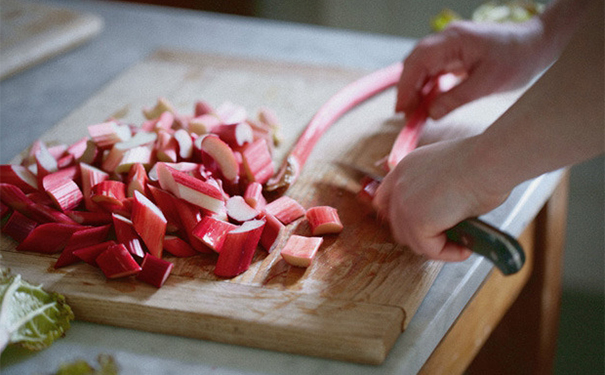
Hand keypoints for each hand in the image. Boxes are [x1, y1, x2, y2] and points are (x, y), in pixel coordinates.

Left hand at [373, 136, 508, 260]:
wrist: (489, 161)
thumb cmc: (482, 163)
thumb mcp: (447, 174)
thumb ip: (433, 191)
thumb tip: (442, 215)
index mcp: (405, 168)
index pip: (385, 200)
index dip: (402, 217)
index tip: (423, 227)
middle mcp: (398, 184)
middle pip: (397, 225)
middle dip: (420, 235)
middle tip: (445, 238)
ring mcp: (404, 204)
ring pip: (413, 240)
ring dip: (436, 246)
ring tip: (459, 244)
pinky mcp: (416, 222)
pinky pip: (430, 249)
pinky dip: (448, 253)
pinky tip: (464, 249)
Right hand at [396, 19, 546, 118]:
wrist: (538, 44)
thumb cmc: (518, 59)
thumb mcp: (488, 84)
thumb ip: (456, 99)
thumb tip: (430, 113)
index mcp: (454, 39)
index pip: (418, 61)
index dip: (406, 86)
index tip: (401, 109)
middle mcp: (447, 39)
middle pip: (414, 63)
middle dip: (407, 89)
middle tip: (405, 115)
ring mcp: (450, 45)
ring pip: (421, 67)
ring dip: (416, 89)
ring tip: (415, 113)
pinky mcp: (454, 54)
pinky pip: (433, 70)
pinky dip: (427, 86)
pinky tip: (428, 102)